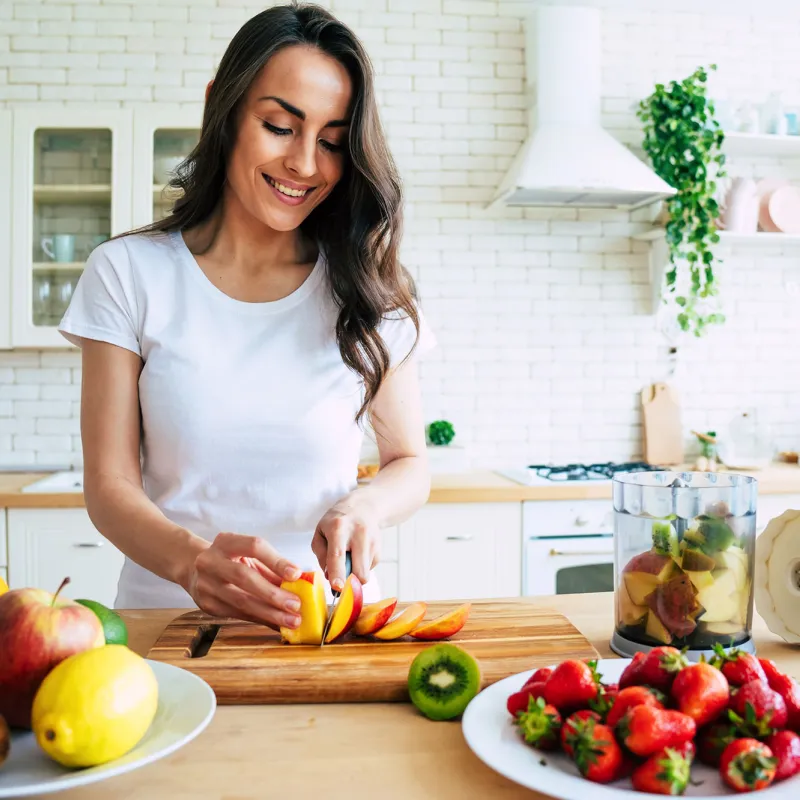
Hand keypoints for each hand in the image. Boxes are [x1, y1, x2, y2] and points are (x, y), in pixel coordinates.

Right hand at [186, 532, 302, 628]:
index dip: (276, 560)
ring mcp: (206, 584)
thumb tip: (302, 582)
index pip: (254, 546)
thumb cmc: (230, 559)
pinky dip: (261, 620)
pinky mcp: (207, 605)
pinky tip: (277, 624)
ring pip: (241, 601)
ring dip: (270, 613)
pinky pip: (238, 614)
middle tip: (296, 605)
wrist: (193, 567)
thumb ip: (272, 566)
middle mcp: (212, 561)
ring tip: (291, 620)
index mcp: (226, 542)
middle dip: (273, 594)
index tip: (296, 574)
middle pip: (245, 577)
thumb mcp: (247, 555)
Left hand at [311, 495, 379, 590]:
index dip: (338, 574)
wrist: (363, 507)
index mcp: (338, 529)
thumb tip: (330, 576)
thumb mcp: (320, 532)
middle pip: (359, 569)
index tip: (337, 588)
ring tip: (349, 558)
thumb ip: (321, 555)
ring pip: (365, 572)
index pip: (338, 555)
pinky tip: (357, 554)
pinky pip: (369, 569)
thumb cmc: (337, 522)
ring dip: (354, 572)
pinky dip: (361, 566)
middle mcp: (358, 534)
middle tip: (340, 579)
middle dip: (350, 582)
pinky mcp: (379, 548)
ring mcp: (372, 541)